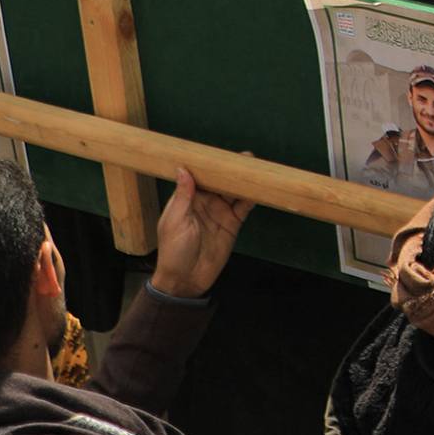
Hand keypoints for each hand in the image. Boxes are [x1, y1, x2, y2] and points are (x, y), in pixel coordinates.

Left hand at [149, 166, 250, 301]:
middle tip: (245, 158)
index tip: (220, 154)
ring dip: (244, 182)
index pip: (200, 176)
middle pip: (221, 181)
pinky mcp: (232, 224)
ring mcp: (220, 213)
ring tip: (255, 170)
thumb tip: (183, 168)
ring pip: (234, 192)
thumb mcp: (175, 221)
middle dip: (231, 170)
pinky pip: (244, 207)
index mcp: (187, 199)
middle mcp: (205, 203)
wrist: (186, 280)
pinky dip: (252, 198)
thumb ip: (183, 195)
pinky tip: (260, 190)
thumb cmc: (173, 251)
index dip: (210, 164)